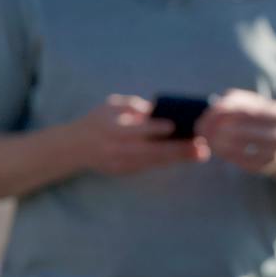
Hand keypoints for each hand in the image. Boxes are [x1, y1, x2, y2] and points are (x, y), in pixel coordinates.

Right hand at [64, 94, 206, 175]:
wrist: (75, 147)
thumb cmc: (97, 120)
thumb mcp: (112, 106)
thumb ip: (135, 107)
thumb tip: (161, 108)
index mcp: (112, 129)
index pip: (136, 130)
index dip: (155, 129)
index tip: (174, 126)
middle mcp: (117, 148)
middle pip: (151, 150)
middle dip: (177, 148)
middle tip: (200, 145)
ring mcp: (121, 162)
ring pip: (153, 161)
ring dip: (178, 158)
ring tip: (200, 154)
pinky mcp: (124, 171)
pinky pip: (149, 166)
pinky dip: (167, 162)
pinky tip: (184, 158)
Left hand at [199, 89, 275, 176]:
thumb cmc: (269, 121)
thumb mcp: (262, 106)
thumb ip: (238, 100)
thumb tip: (214, 106)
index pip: (242, 110)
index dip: (219, 113)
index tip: (204, 116)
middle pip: (239, 129)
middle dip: (214, 129)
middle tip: (199, 129)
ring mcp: (275, 152)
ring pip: (237, 146)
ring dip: (216, 143)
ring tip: (205, 138)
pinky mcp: (266, 166)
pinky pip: (239, 160)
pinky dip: (224, 154)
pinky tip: (216, 149)